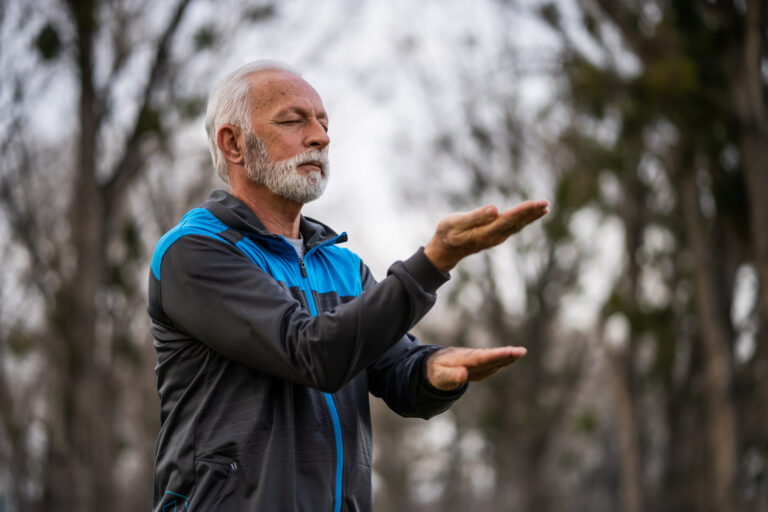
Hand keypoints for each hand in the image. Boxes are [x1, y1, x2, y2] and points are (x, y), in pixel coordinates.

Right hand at [424, 200, 549, 271]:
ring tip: (545, 207)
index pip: (508, 220)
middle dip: (532, 212)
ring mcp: (497, 237)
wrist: (445, 251)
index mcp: (486, 233)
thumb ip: (475, 217)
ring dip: (532, 216)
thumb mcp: (456, 223)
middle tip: (546, 202)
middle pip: (517, 222)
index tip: (536, 203)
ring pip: (518, 225)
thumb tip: (495, 209)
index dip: (523, 211)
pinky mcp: (496, 235)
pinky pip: (514, 226)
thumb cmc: (447, 234)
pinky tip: (532, 214)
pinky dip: (525, 219)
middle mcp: (495, 237)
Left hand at [426, 346, 526, 390]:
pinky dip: (501, 359)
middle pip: (490, 356)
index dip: (495, 355)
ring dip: (506, 355)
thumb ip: (452, 375)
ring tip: (521, 352)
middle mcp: (471, 358)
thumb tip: (465, 374)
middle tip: (522, 351)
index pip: (481, 358)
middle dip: (505, 354)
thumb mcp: (440, 376)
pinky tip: (511, 357)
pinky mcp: (477, 363)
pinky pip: (490, 361)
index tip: (508, 352)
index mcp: (463, 360)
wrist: (432, 363)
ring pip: (492, 358)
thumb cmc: (436, 371)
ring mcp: (475, 359)